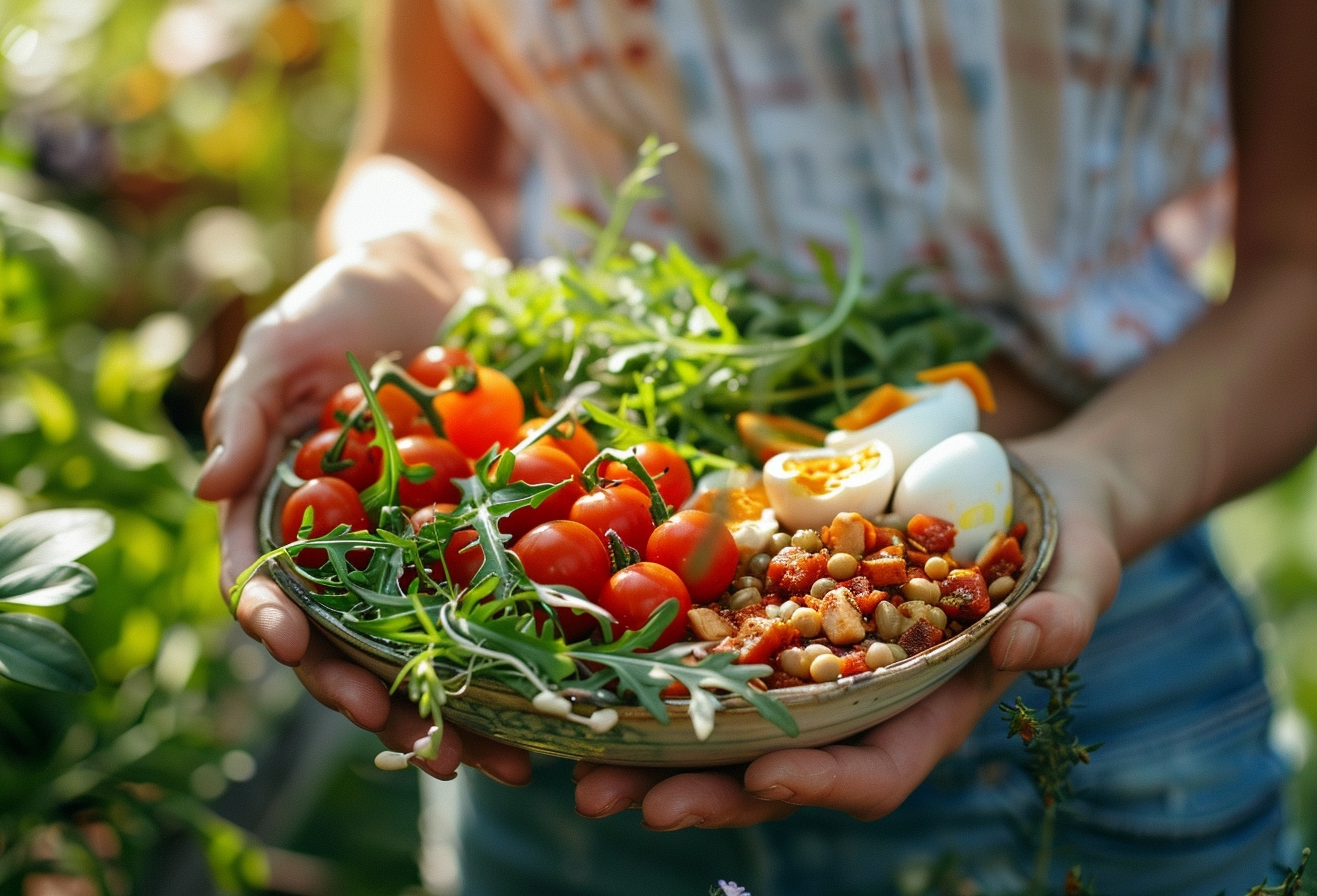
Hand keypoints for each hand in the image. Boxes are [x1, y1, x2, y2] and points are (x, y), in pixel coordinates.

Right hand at [197, 232, 531, 784]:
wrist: (435, 274)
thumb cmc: (342, 298)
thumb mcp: (283, 342)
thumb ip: (243, 410)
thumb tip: (203, 487)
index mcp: (281, 509)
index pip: (265, 580)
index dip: (275, 621)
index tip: (294, 649)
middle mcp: (345, 544)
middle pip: (349, 639)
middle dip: (374, 697)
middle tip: (414, 741)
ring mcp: (414, 544)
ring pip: (426, 641)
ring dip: (455, 703)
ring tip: (494, 755)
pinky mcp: (479, 532)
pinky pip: (496, 597)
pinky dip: (518, 648)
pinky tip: (553, 694)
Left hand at [572, 432, 1123, 827]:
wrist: (1016, 480)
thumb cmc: (1063, 536)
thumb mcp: (1082, 568)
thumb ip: (1066, 611)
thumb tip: (1030, 643)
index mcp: (929, 708)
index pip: (875, 769)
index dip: (820, 784)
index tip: (763, 778)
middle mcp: (858, 693)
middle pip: (773, 760)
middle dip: (698, 786)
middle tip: (614, 801)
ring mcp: (810, 648)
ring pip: (725, 710)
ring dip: (651, 738)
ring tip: (575, 760)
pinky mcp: (777, 596)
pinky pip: (712, 633)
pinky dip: (658, 651)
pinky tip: (596, 657)